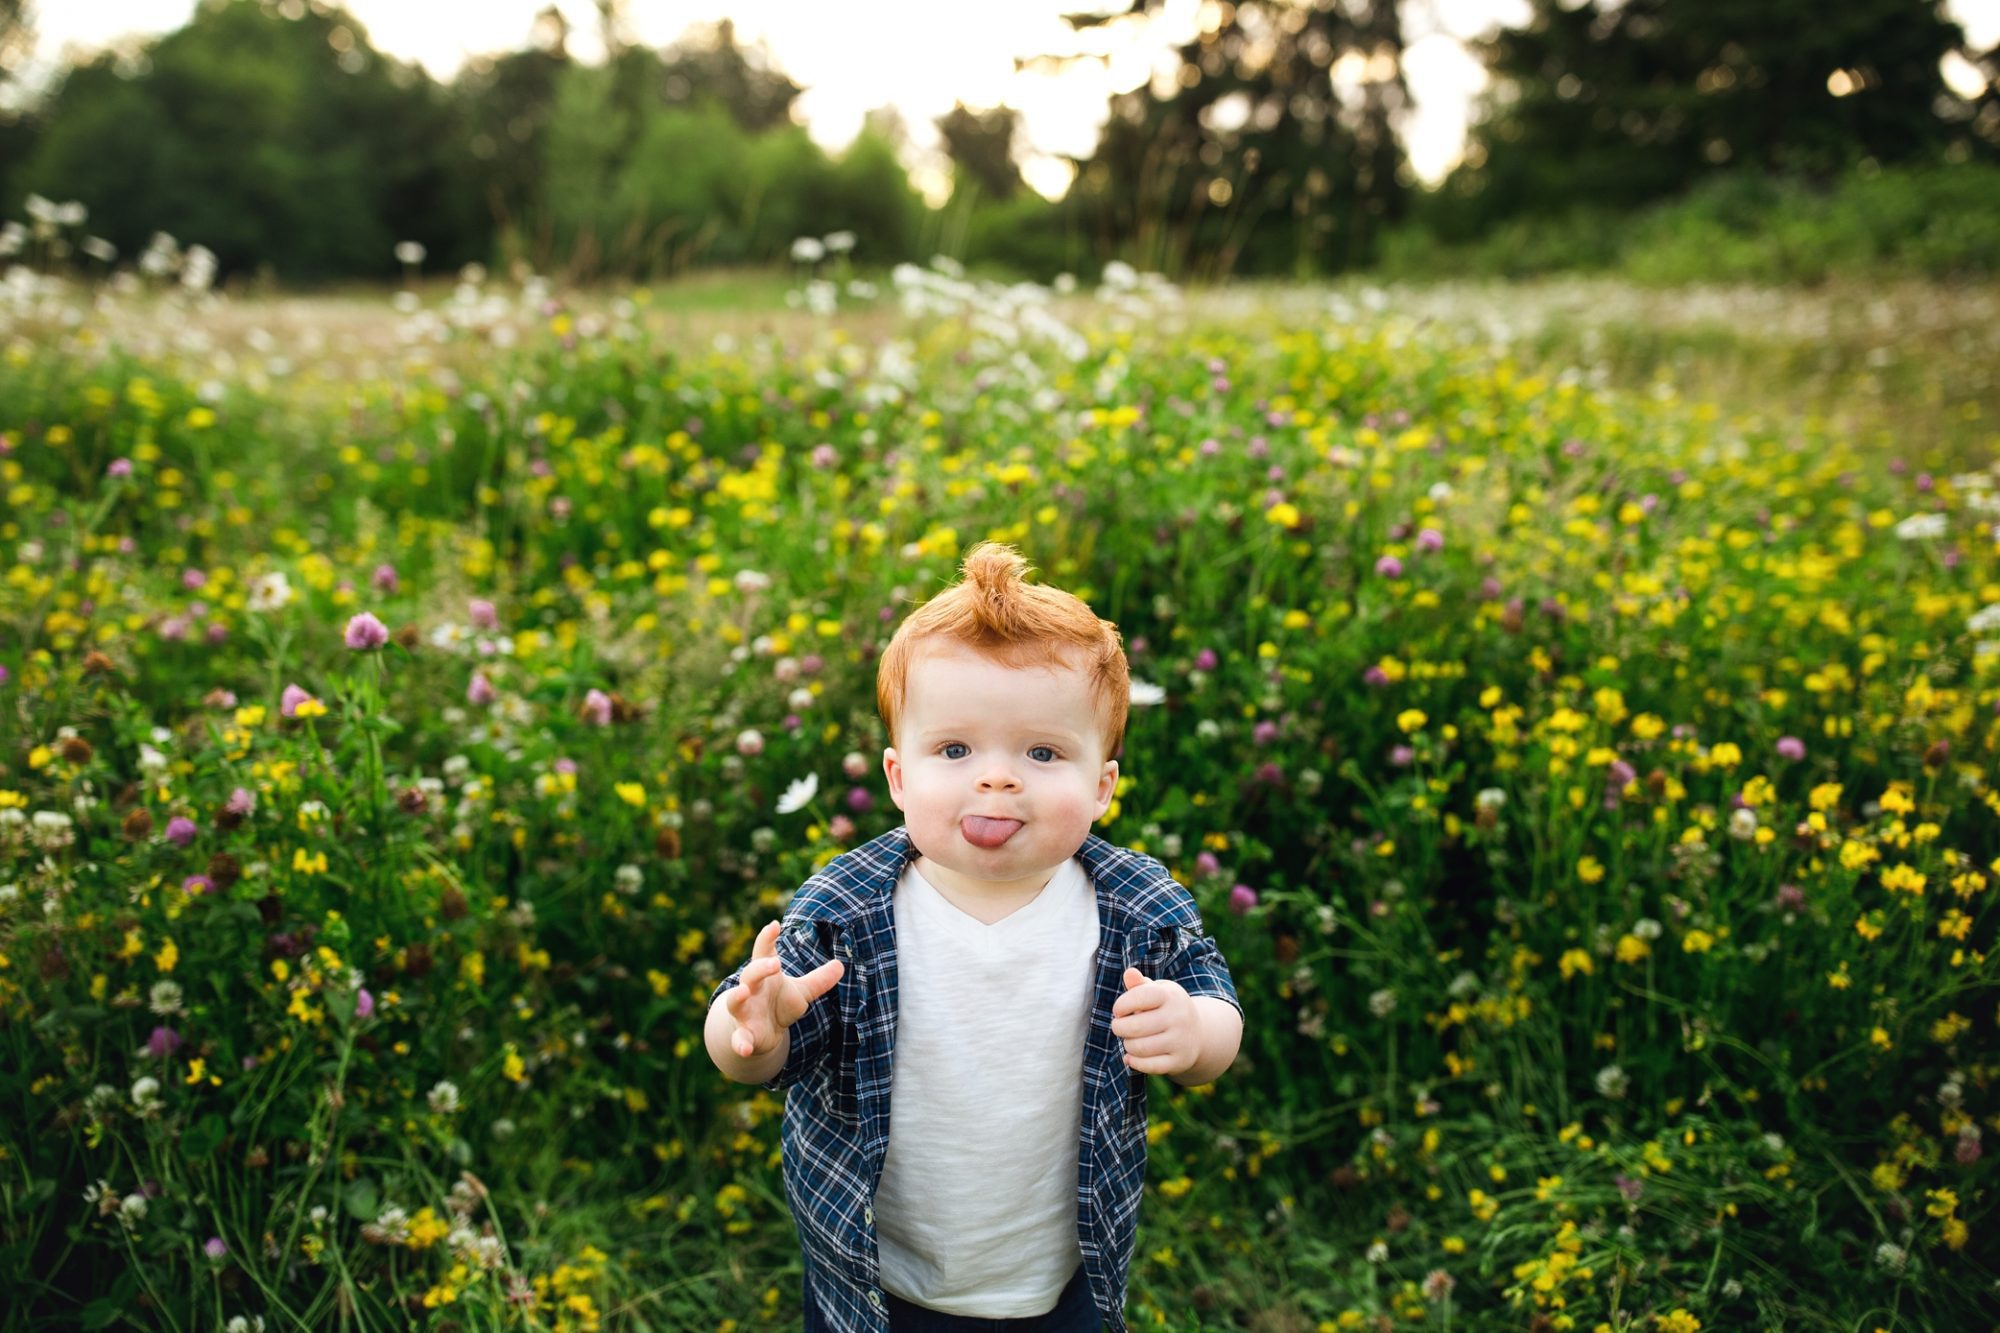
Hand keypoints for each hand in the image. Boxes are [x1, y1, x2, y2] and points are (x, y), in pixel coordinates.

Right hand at [724, 921, 845, 1059]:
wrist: (760, 1035)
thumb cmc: (777, 1006)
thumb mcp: (800, 993)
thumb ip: (819, 980)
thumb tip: (840, 965)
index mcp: (765, 975)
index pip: (763, 951)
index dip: (767, 937)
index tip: (775, 925)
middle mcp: (751, 990)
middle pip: (750, 973)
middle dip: (761, 968)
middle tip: (775, 963)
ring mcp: (745, 1012)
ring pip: (735, 1001)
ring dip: (737, 995)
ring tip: (743, 991)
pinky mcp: (744, 1034)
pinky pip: (739, 1039)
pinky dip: (740, 1043)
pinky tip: (745, 1049)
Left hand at [1113, 967, 1198, 1076]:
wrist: (1198, 1033)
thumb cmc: (1167, 1008)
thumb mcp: (1157, 992)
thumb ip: (1139, 984)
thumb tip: (1129, 973)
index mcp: (1171, 995)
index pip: (1138, 998)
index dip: (1121, 1005)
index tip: (1118, 1010)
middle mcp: (1179, 1017)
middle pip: (1135, 1026)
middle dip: (1119, 1028)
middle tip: (1119, 1027)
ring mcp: (1181, 1040)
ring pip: (1140, 1047)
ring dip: (1127, 1045)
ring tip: (1129, 1040)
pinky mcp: (1180, 1061)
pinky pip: (1150, 1066)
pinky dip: (1134, 1062)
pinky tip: (1131, 1057)